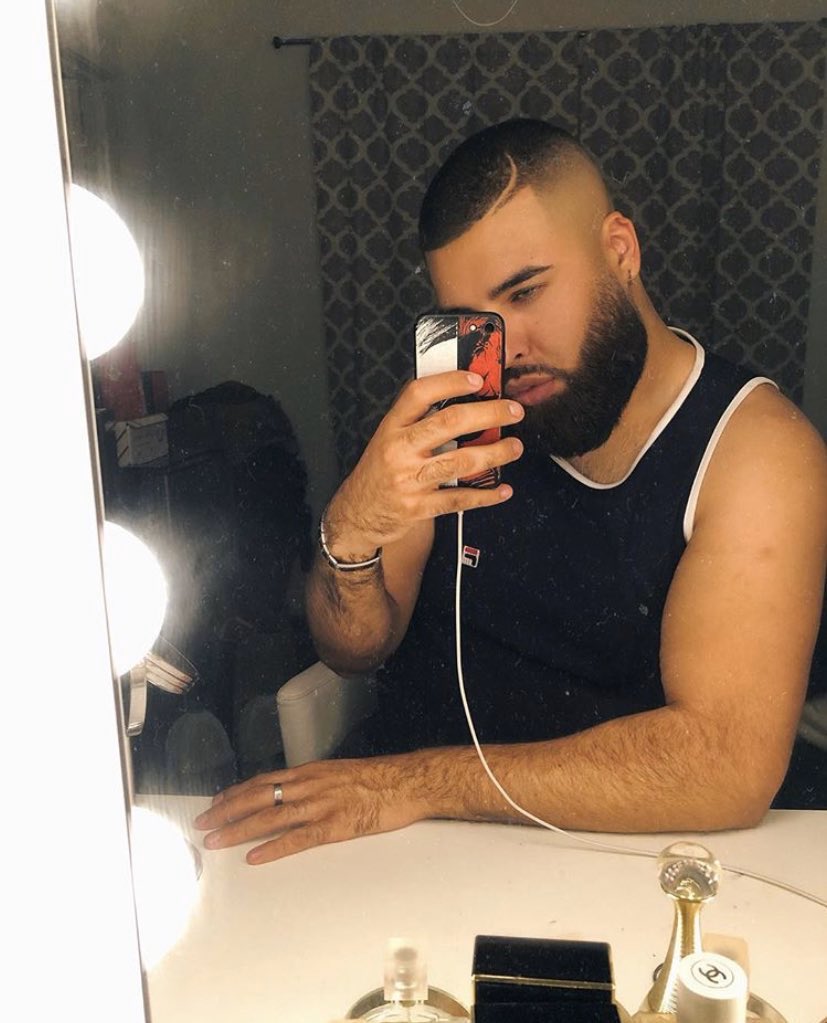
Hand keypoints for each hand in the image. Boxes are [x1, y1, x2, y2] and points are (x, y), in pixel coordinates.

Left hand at [193, 755, 426, 863]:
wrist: (408, 781)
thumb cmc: (379, 778)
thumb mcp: (340, 772)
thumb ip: (315, 782)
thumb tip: (294, 792)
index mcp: (311, 772)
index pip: (263, 780)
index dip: (236, 792)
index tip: (216, 803)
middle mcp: (310, 784)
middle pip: (259, 796)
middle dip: (227, 810)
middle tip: (203, 824)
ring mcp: (321, 804)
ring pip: (271, 816)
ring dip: (240, 829)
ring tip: (216, 840)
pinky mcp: (336, 825)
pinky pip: (299, 837)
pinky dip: (274, 847)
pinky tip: (255, 856)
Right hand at [326, 371, 524, 555]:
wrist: (358, 513)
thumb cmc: (379, 472)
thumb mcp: (388, 438)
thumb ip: (418, 421)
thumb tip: (464, 400)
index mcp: (392, 427)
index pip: (419, 394)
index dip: (449, 383)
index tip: (477, 379)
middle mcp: (399, 449)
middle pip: (449, 423)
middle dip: (488, 414)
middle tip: (512, 412)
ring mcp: (409, 479)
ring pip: (460, 461)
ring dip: (495, 453)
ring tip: (514, 447)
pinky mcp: (418, 507)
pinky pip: (458, 499)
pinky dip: (485, 496)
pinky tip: (502, 489)